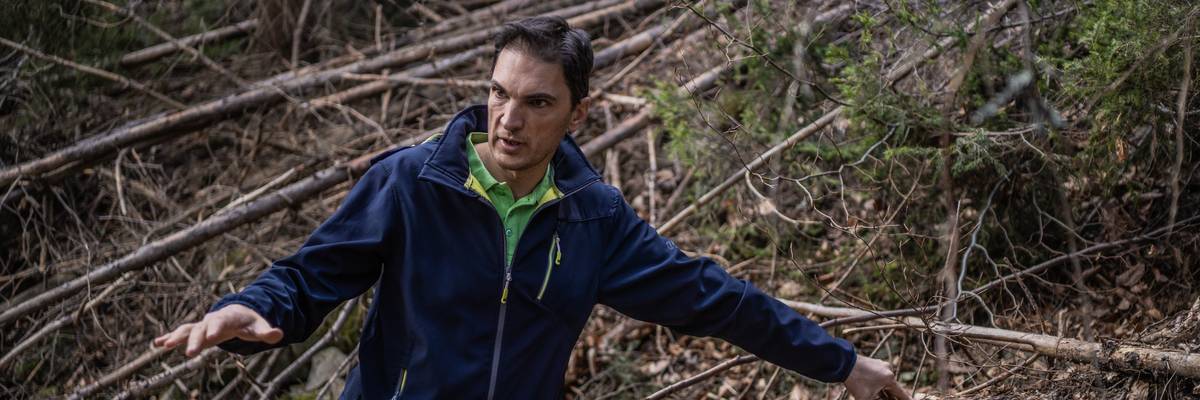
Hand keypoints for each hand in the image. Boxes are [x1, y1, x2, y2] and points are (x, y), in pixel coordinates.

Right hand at [153, 304, 282, 356]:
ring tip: (163, 345)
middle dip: (194, 340)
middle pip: (201, 328)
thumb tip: (279, 334)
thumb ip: (267, 332)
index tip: (209, 338)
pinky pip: (181, 333)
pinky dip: (169, 337)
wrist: (239, 314)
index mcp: (227, 318)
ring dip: (176, 337)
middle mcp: (211, 320)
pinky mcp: (196, 331)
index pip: (220, 323)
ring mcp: (202, 325)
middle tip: (189, 352)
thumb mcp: (259, 327)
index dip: (215, 329)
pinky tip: (156, 344)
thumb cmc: (249, 322)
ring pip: (187, 330)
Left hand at [843, 355, 910, 399]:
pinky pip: (880, 376)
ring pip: (886, 382)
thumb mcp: (866, 398)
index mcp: (890, 378)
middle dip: (892, 398)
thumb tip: (880, 399)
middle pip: (894, 388)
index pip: (902, 394)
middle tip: (893, 399)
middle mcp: (888, 370)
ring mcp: (881, 365)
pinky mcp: (874, 363)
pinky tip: (874, 390)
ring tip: (880, 396)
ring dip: (885, 392)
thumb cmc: (855, 381)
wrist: (843, 363)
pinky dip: (879, 385)